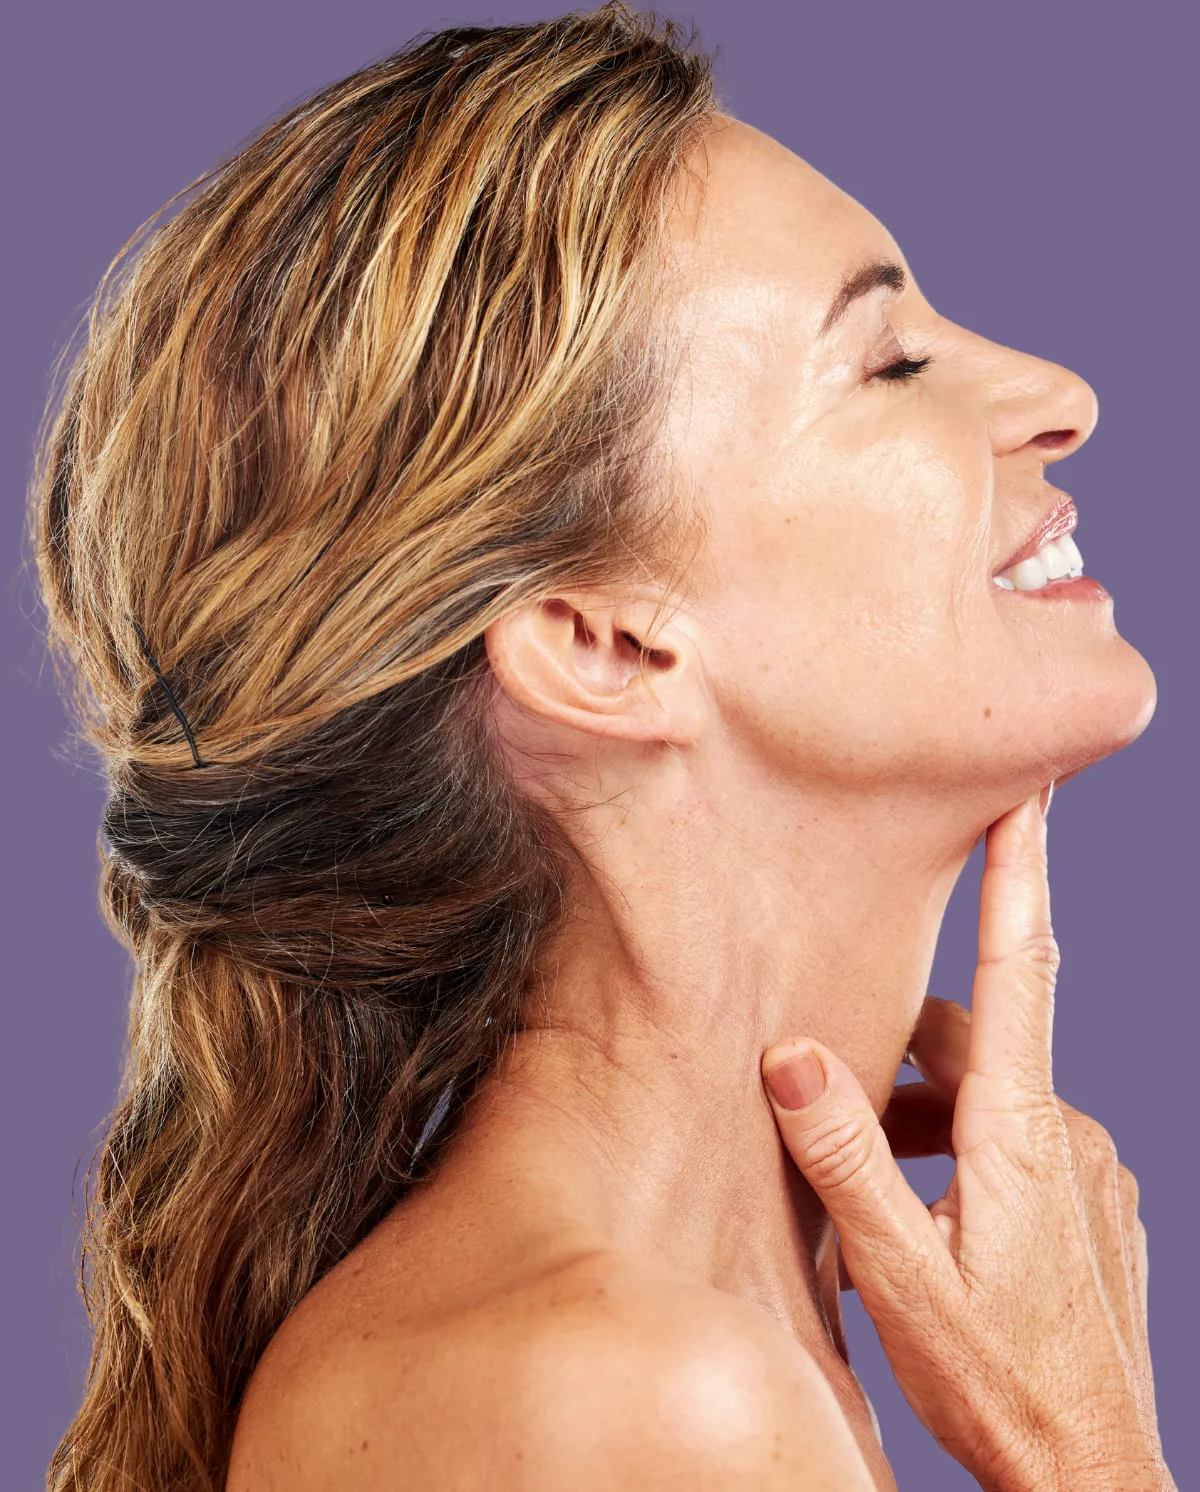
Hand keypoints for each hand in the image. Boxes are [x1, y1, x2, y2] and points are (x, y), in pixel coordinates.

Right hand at [761, 797, 1173, 1491]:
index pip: (1021, 969)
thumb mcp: (902, 1276)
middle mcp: (1068, 1134)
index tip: (1029, 793)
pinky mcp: (1097, 1207)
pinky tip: (928, 1221)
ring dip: (926, 1121)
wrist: (1091, 1479)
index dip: (1021, 875)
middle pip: (974, 1046)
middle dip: (904, 1059)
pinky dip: (964, 1155)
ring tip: (872, 1194)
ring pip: (990, 1101)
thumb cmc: (997, 1385)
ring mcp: (1092, 1172)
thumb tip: (796, 1052)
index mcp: (1021, 1132)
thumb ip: (847, 1159)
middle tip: (835, 1103)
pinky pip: (1021, 1144)